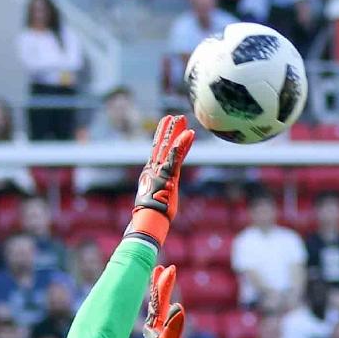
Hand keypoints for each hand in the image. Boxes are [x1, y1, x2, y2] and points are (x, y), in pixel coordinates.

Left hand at [125, 264, 183, 337]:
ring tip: (160, 280)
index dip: (165, 283)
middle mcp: (155, 324)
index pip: (161, 299)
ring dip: (159, 292)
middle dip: (160, 283)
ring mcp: (156, 331)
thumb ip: (174, 327)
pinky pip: (159, 317)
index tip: (169, 268)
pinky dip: (161, 306)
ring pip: (156, 307)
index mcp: (157, 323)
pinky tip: (162, 307)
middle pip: (157, 299)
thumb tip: (178, 307)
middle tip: (163, 267)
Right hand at [128, 113, 194, 244]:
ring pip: (168, 146)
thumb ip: (160, 200)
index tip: (168, 129)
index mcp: (152, 174)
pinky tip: (189, 134)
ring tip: (180, 118)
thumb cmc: (153, 217)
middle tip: (173, 117)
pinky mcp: (168, 174)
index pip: (159, 154)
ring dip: (174, 131)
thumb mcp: (159, 205)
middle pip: (161, 146)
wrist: (149, 220)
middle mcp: (154, 169)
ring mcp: (160, 171)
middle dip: (167, 130)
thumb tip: (162, 214)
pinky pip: (176, 156)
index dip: (164, 140)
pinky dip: (182, 144)